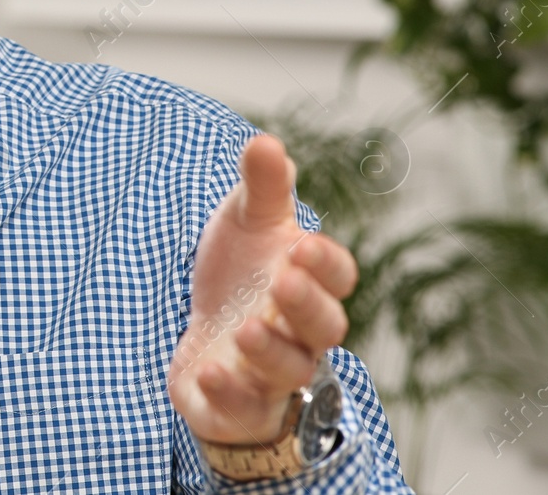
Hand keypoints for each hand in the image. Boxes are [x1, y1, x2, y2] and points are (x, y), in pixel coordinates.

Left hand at [166, 133, 356, 444]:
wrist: (208, 334)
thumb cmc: (242, 273)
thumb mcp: (247, 223)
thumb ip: (261, 187)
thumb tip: (266, 141)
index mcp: (310, 283)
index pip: (339, 277)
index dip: (326, 265)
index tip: (301, 244)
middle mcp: (300, 333)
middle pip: (324, 327)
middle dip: (306, 305)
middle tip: (282, 281)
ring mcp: (270, 373)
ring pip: (289, 370)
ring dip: (270, 350)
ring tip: (245, 328)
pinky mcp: (236, 403)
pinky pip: (242, 407)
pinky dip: (229, 393)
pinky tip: (208, 370)